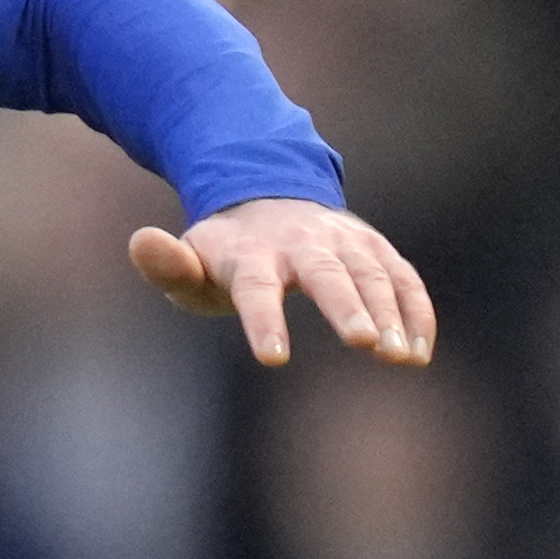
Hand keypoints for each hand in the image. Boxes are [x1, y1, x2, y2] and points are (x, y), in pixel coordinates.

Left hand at [131, 198, 436, 369]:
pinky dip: (416, 311)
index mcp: (251, 253)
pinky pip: (403, 278)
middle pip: (327, 275)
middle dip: (348, 306)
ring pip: (373, 275)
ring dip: (391, 314)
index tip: (273, 357)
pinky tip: (418, 352)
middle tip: (366, 343)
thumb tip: (141, 241)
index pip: (256, 288)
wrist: (268, 200)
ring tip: (400, 358)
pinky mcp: (375, 251)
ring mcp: (344, 244)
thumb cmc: (225, 253)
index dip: (265, 320)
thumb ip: (168, 264)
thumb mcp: (190, 260)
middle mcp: (303, 243)